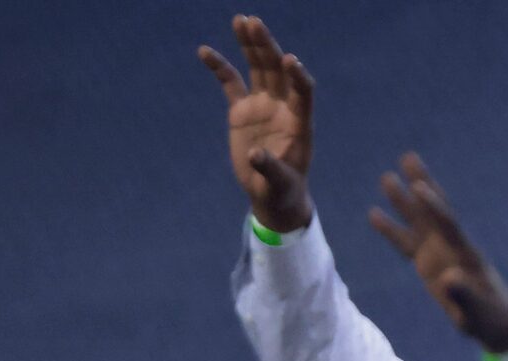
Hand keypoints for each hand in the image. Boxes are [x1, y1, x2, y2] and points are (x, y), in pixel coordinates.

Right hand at [199, 15, 314, 232]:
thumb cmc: (282, 190)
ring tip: (241, 20)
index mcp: (299, 123)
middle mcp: (282, 107)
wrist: (270, 193)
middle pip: (277, 70)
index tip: (290, 60)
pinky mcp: (242, 109)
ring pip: (257, 68)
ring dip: (250, 45)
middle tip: (255, 24)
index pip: (303, 92)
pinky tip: (204, 51)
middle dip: (267, 47)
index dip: (297, 76)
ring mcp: (262, 105)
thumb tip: (255, 155)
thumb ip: (270, 168)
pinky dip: (219, 67)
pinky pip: (230, 82)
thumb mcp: (279, 183)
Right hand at [370, 154, 507, 354]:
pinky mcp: (428, 264)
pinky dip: (390, 229)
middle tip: (408, 157)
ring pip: (418, 222)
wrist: (497, 326)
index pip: (448, 224)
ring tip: (387, 177)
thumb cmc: (492, 320)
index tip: (418, 186)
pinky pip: (406, 243)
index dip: (434, 206)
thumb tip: (448, 278)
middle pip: (434, 211)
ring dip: (403, 201)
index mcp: (467, 255)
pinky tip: (373, 214)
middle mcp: (452, 248)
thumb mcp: (480, 313)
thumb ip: (465, 296)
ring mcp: (440, 254)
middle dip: (422, 185)